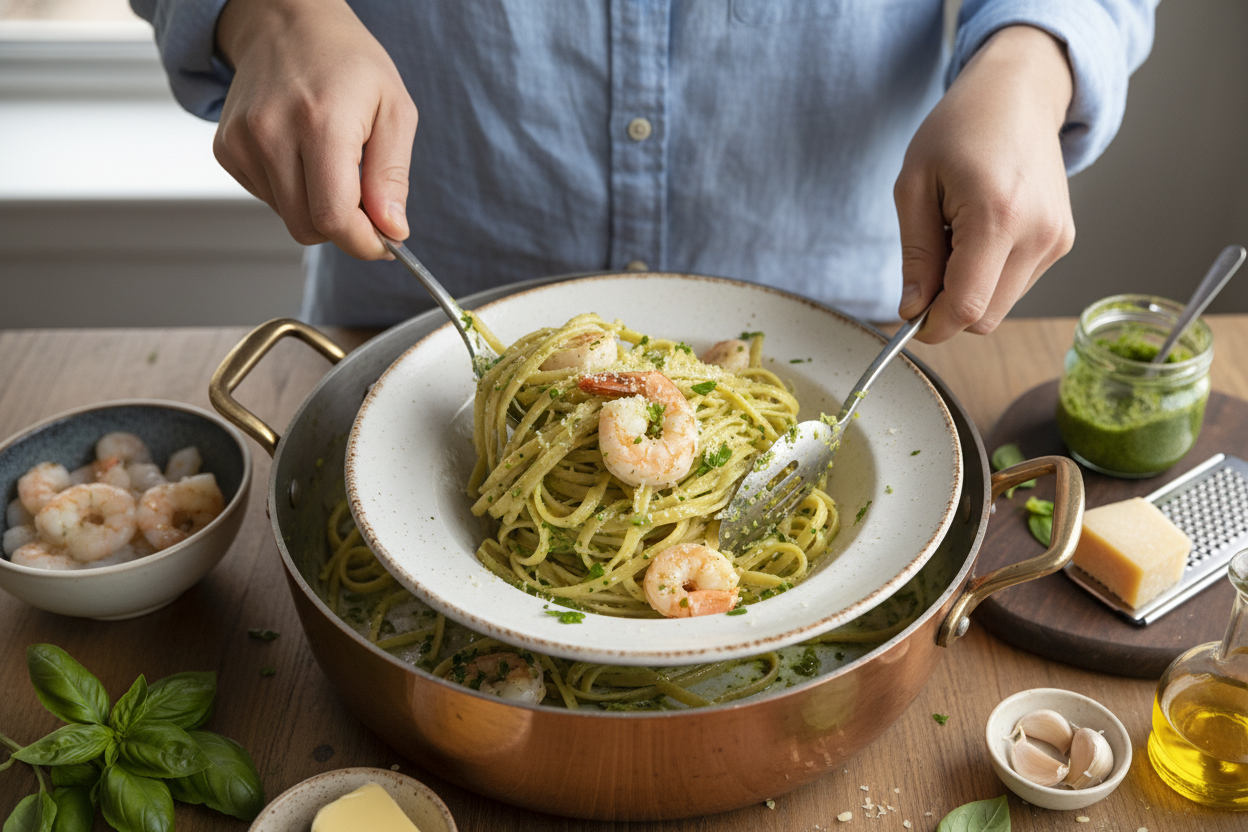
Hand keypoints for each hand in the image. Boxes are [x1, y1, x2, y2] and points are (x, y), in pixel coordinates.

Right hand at [214, 0, 416, 258]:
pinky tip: (302, 155)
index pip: (334, 217)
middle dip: (344, 227)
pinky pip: (269, 198)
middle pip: (309, 227)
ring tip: (331, 162)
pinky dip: (293, 191)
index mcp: (320, 123)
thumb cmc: (349, 64)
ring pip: (289, 217)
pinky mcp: (227, 149)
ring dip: (318, 206)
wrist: (287, 24)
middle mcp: (272, 133)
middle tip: (364, 200)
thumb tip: (393, 230)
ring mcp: (242, 142)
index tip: (385, 241)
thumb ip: (393, 176)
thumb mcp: (394, 110)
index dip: (364, 242)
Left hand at [894, 25, 1075, 342]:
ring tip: (956, 236)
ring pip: (1000, 306)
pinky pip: (1016, 285)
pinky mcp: (1063, 241)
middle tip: (927, 264)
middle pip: (984, 316)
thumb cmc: (959, 129)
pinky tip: (980, 234)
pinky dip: (990, 276)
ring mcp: (1057, 239)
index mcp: (997, 216)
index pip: (966, 307)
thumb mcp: (915, 185)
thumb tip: (912, 310)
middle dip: (947, 308)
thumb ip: (916, 253)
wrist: (1018, 94)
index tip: (909, 320)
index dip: (932, 326)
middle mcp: (1038, 234)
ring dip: (969, 290)